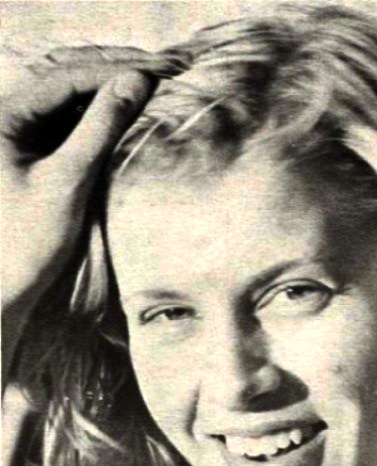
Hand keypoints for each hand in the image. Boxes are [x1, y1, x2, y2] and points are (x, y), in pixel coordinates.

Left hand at [1, 46, 154, 385]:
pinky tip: (129, 117)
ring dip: (112, 95)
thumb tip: (137, 82)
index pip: (67, 77)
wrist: (6, 290)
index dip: (115, 69)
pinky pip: (72, 126)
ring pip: (73, 102)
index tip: (160, 72)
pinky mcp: (37, 156)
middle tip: (166, 71)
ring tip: (154, 89)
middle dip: (117, 75)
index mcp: (4, 117)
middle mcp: (10, 119)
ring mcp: (23, 137)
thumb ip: (100, 129)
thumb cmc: (26, 242)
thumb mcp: (67, 181)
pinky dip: (102, 120)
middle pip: (69, 82)